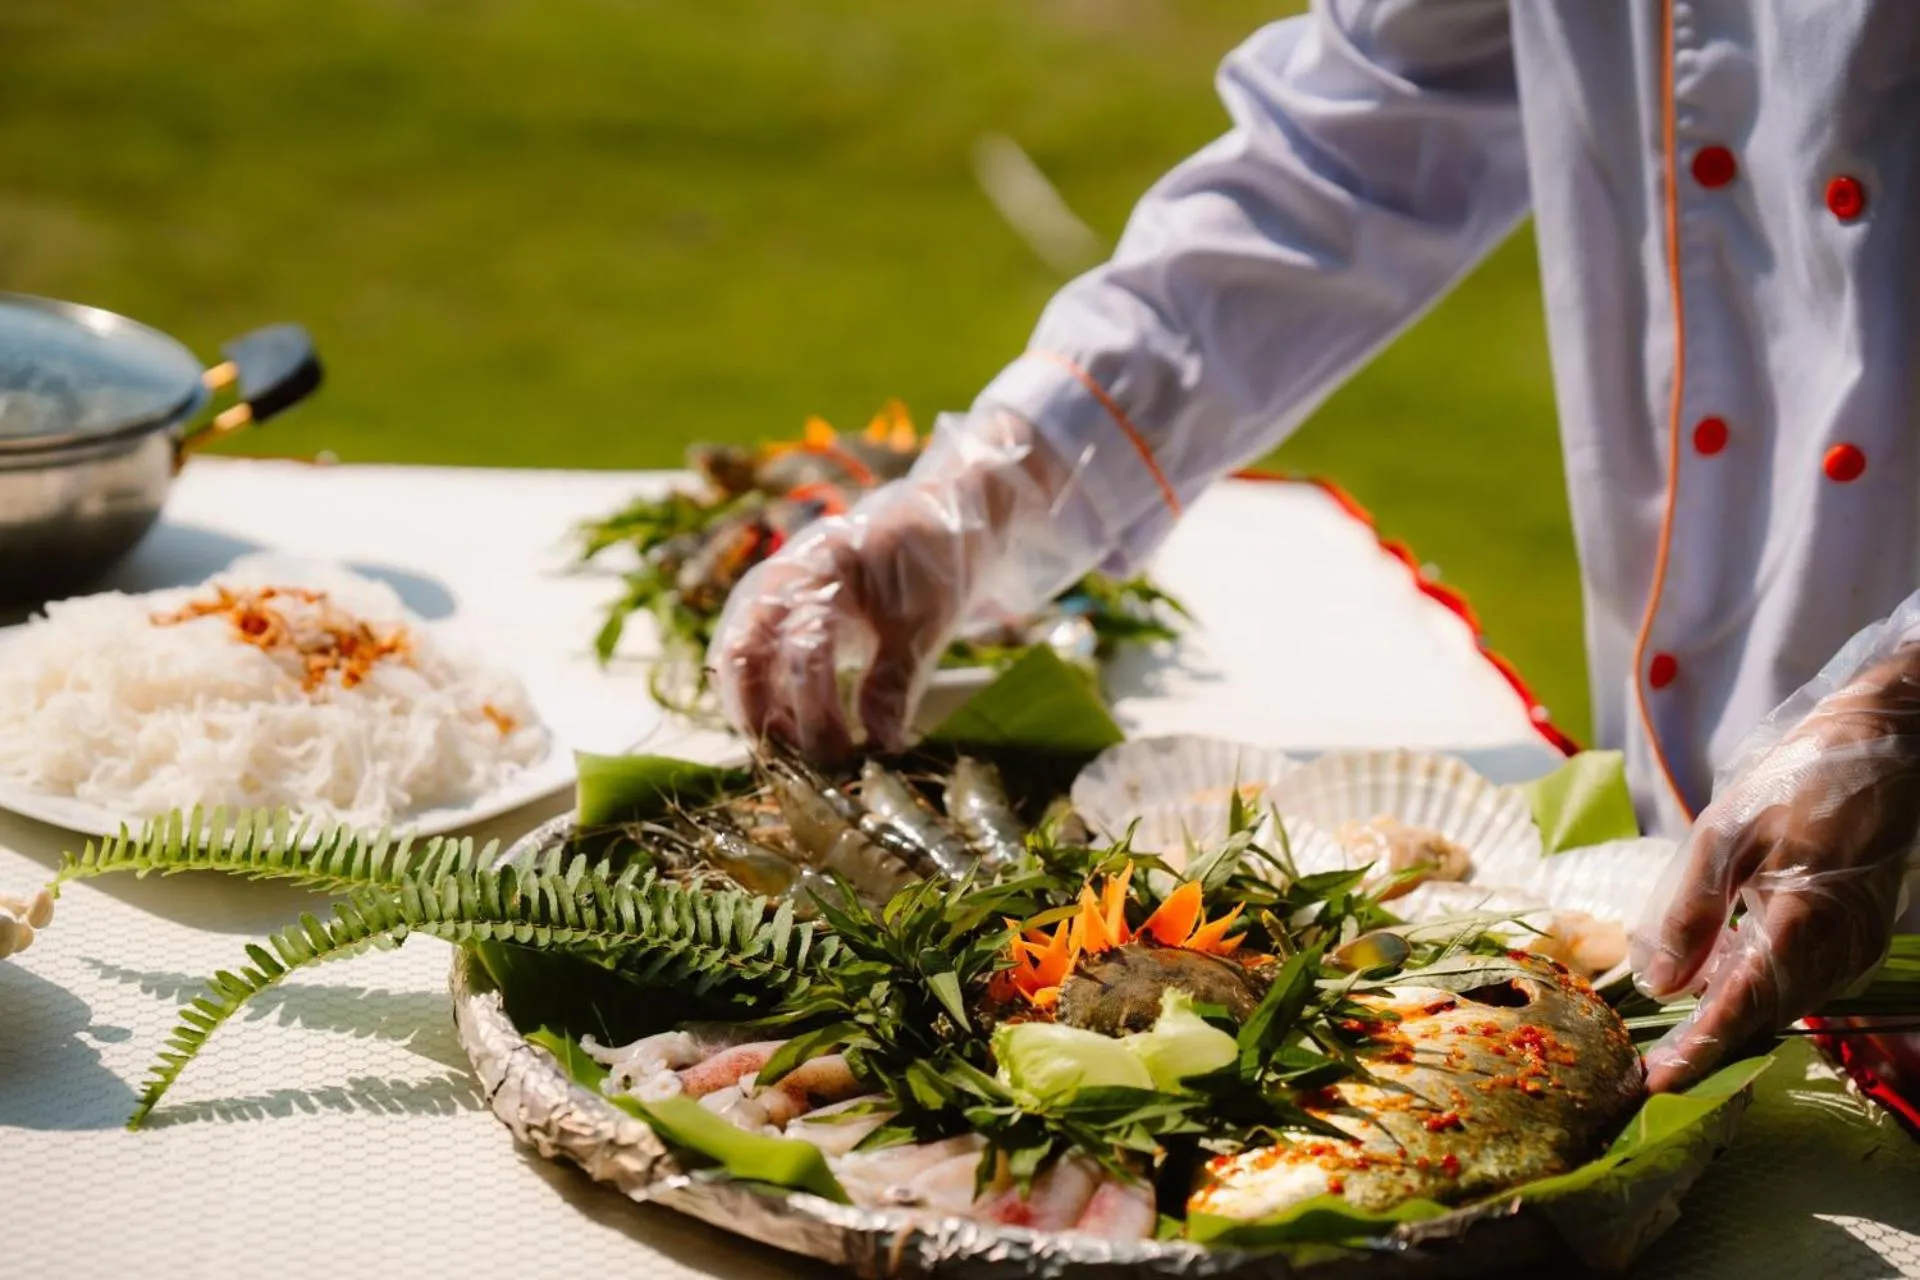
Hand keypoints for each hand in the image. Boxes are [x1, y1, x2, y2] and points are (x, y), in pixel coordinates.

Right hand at [707, 409, 1102, 758]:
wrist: (932, 519)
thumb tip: (876, 751)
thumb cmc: (931, 562)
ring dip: (756, 715)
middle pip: (742, 655)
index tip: (847, 757)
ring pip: (733, 662)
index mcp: (822, 566)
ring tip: (797, 760)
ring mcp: (765, 594)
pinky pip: (743, 662)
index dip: (819, 711)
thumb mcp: (925, 622)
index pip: (803, 648)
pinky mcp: (768, 615)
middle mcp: (778, 577)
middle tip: (806, 769)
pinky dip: (758, 701)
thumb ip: (893, 683)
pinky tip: (790, 735)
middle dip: (766, 720)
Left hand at [1632, 647, 1919, 1091]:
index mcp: (1803, 921)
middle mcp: (1837, 948)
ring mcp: (1853, 948)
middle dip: (1708, 1045)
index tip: (1657, 1083)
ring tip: (1674, 1039)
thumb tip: (1661, 983)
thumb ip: (1689, 912)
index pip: (1742, 1005)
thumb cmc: (1798, 784)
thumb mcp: (1724, 835)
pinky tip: (1716, 982)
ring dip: (1730, 1020)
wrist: (1881, 753)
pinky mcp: (1853, 939)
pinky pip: (1799, 980)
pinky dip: (1755, 989)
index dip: (1698, 1049)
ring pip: (1782, 1002)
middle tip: (1652, 1071)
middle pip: (1763, 1015)